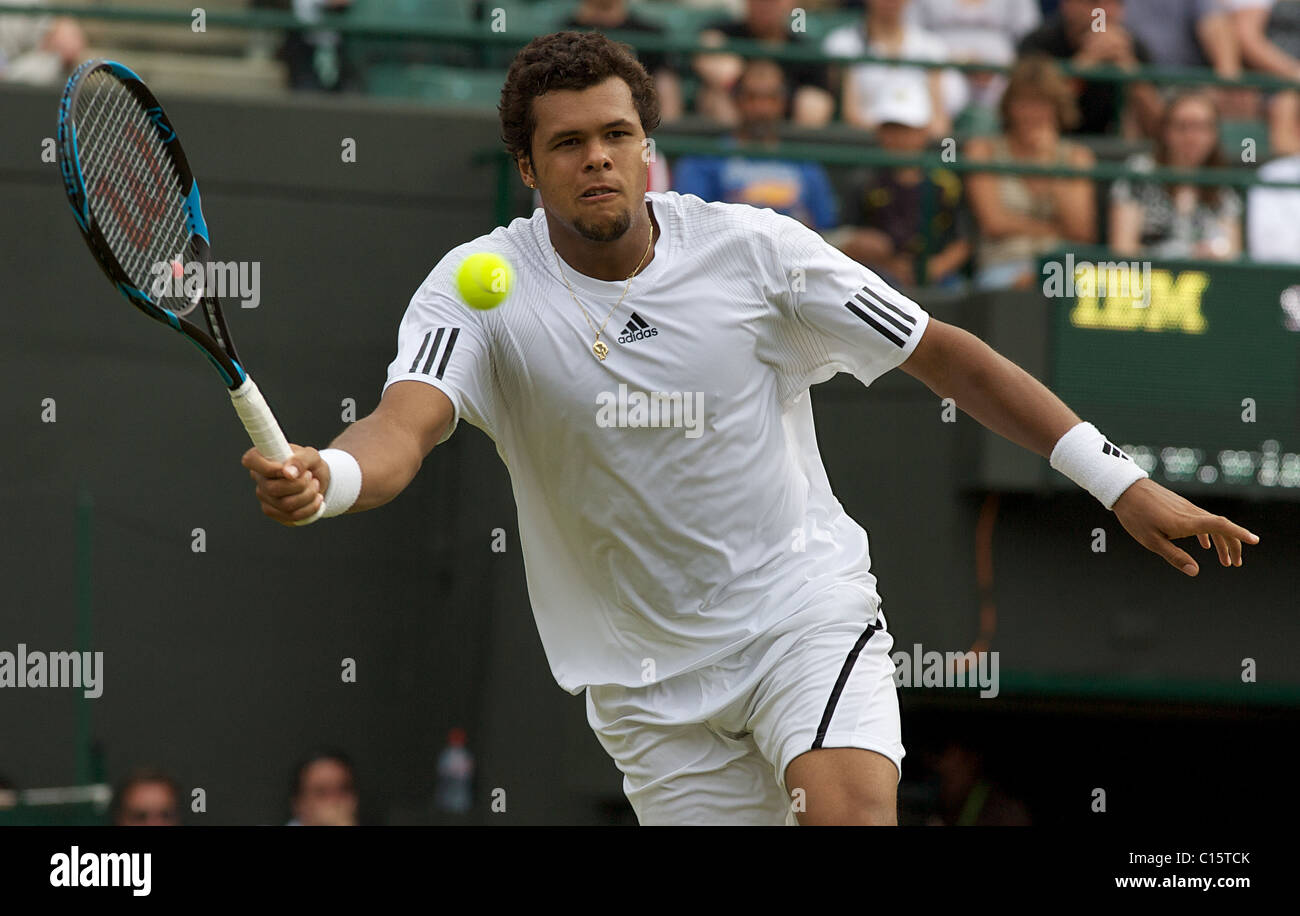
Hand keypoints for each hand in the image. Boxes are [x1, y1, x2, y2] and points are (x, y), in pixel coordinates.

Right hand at [241, 444, 330, 525]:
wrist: (318, 481)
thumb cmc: (309, 465)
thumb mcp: (311, 455)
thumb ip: (300, 460)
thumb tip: (288, 473)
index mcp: (261, 458)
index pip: (250, 460)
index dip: (268, 468)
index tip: (287, 469)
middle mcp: (259, 479)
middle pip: (272, 489)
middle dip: (299, 484)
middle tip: (310, 476)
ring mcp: (265, 498)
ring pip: (285, 505)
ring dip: (308, 495)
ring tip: (315, 485)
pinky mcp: (276, 513)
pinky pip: (292, 516)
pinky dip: (310, 508)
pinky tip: (316, 498)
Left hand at [1111, 478, 1259, 575]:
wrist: (1125, 489)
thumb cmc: (1136, 516)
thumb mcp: (1151, 541)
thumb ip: (1174, 556)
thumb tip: (1195, 572)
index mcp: (1186, 522)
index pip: (1221, 526)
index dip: (1239, 533)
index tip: (1255, 541)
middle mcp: (1191, 513)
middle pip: (1222, 527)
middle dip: (1233, 545)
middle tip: (1236, 564)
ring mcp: (1186, 508)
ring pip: (1212, 524)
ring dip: (1221, 542)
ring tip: (1225, 561)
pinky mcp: (1180, 506)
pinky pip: (1201, 520)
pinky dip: (1208, 534)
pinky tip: (1206, 545)